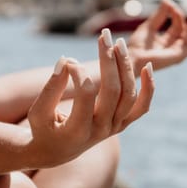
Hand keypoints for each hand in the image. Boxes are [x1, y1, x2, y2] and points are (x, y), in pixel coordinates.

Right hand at [25, 30, 154, 168]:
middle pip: (113, 91)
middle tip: (103, 36)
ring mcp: (114, 128)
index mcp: (78, 131)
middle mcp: (100, 131)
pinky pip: (141, 107)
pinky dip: (148, 88)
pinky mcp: (121, 124)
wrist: (56, 151)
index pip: (86, 94)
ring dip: (126, 67)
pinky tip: (147, 67)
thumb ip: (51, 88)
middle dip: (108, 60)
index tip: (68, 62)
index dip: (78, 73)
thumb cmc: (43, 128)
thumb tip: (66, 60)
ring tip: (118, 43)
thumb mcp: (38, 111)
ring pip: (129, 95)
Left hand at [127, 0, 186, 72]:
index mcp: (166, 41)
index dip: (176, 13)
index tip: (170, 4)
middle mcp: (174, 47)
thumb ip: (159, 14)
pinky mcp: (179, 56)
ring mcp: (178, 52)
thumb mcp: (149, 26)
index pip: (178, 25)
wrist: (131, 57)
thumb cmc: (136, 46)